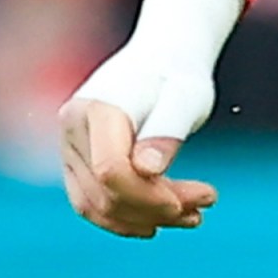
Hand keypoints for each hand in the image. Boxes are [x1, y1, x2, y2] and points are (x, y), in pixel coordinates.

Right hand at [58, 0, 242, 238]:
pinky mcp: (76, 162)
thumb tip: (147, 171)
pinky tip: (164, 219)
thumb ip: (166, 133)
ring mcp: (69, 147)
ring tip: (194, 215)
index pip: (111, 170)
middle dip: (158, 209)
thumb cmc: (178, 75)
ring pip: (97, 205)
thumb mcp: (185, 100)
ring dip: (147, 219)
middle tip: (208, 202)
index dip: (151, 196)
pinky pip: (93, 203)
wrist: (163, 57)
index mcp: (97, 108)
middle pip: (106, 192)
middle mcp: (72, 128)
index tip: (199, 197)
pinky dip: (128, 218)